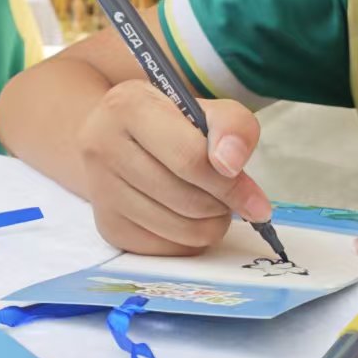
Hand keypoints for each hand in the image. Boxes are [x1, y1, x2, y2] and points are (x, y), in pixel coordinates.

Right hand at [76, 80, 270, 255]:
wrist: (118, 138)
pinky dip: (190, 240)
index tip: (256, 200)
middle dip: (223, 205)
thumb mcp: (205, 110)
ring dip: (211, 224)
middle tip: (230, 196)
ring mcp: (101, 191)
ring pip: (181, 230)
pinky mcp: (108, 227)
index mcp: (128, 107)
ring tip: (210, 203)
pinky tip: (187, 216)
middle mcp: (102, 147)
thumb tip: (232, 165)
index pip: (190, 159)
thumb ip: (232, 127)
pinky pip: (169, 250)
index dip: (231, 184)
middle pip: (188, 200)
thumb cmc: (169, 123)